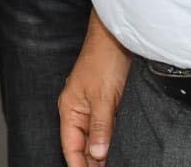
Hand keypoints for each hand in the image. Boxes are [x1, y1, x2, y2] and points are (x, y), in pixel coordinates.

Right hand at [60, 11, 130, 166]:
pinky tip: (120, 148)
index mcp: (70, 109)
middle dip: (93, 162)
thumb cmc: (104, 58)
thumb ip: (101, 127)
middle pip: (83, 145)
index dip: (78, 165)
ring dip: (104, 152)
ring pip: (96, 137)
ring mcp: (93, 106)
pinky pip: (107, 127)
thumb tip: (97, 155)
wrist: (118, 35)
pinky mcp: (107, 101)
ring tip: (117, 164)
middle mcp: (79, 110)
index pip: (70, 147)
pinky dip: (112, 139)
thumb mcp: (103, 96)